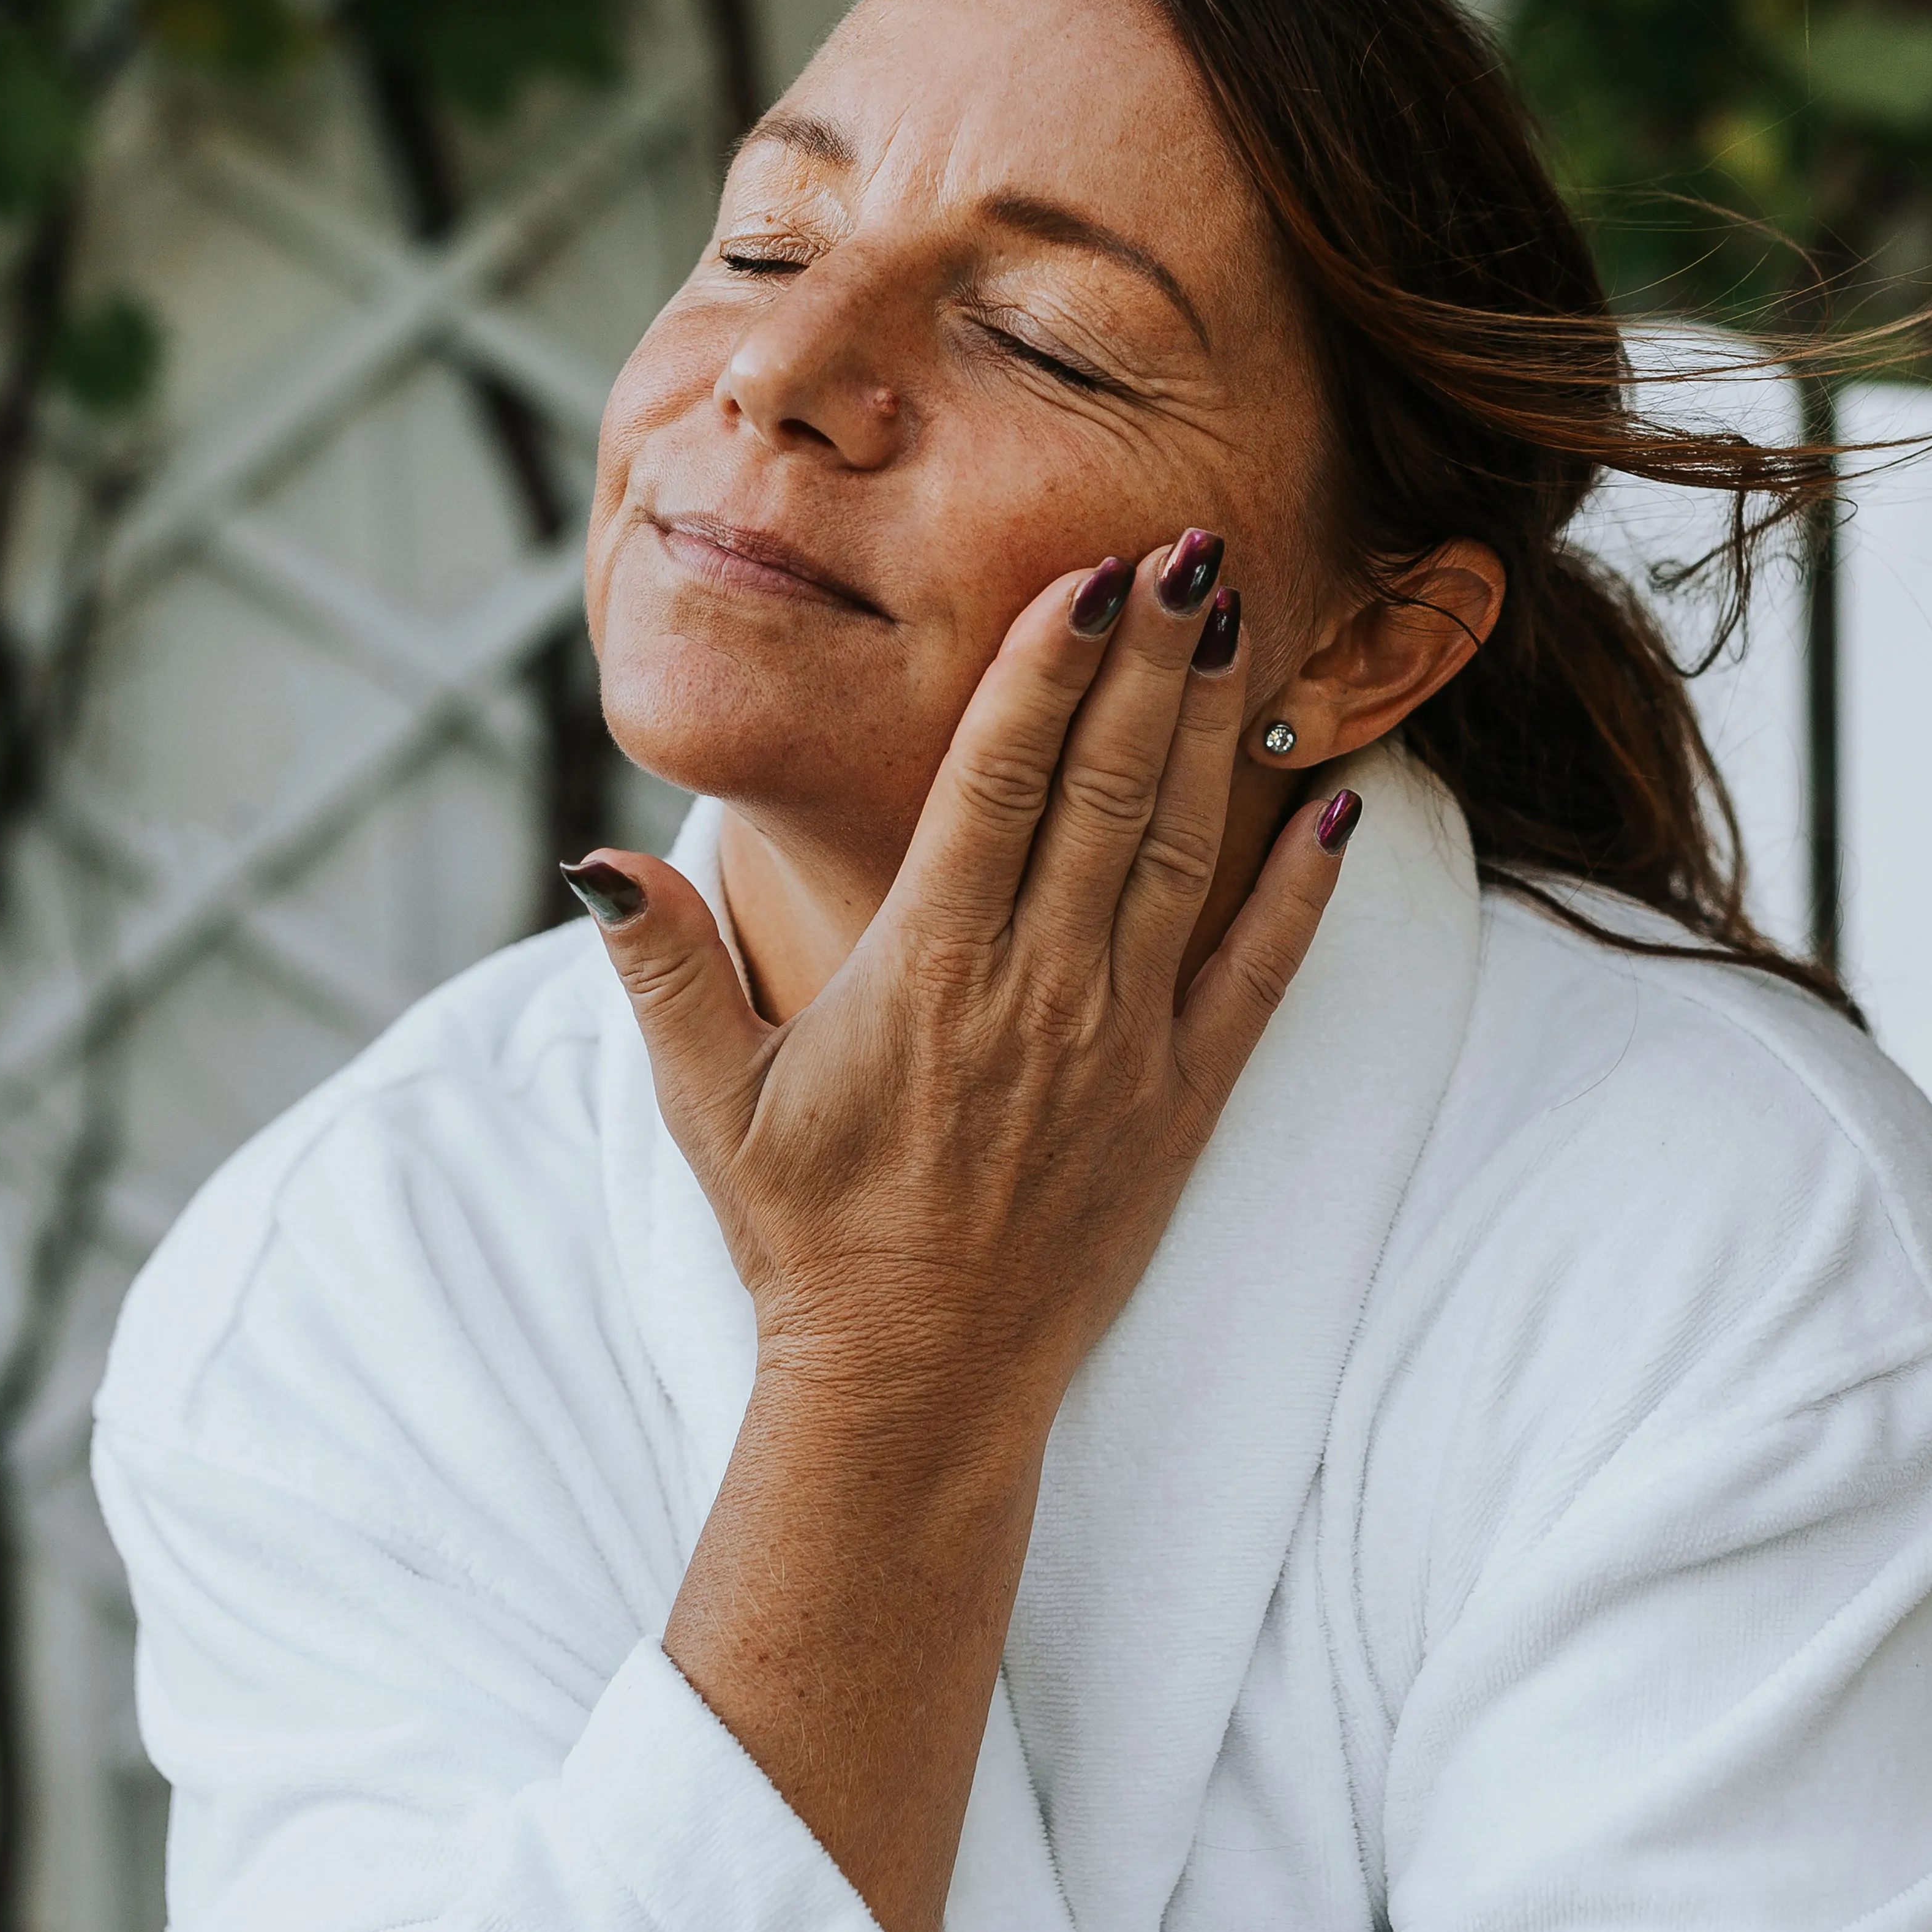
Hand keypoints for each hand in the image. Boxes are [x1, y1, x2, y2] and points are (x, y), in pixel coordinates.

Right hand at [567, 528, 1362, 1444]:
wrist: (912, 1388)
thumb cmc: (805, 1237)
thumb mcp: (709, 1103)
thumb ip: (665, 969)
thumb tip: (596, 861)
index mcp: (926, 971)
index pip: (999, 781)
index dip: (1048, 669)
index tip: (1086, 575)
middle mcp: (1036, 992)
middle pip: (1107, 788)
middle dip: (1151, 658)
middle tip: (1189, 543)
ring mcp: (1121, 1047)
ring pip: (1184, 853)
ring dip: (1217, 733)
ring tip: (1243, 622)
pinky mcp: (1180, 1105)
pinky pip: (1257, 976)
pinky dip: (1301, 889)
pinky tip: (1335, 803)